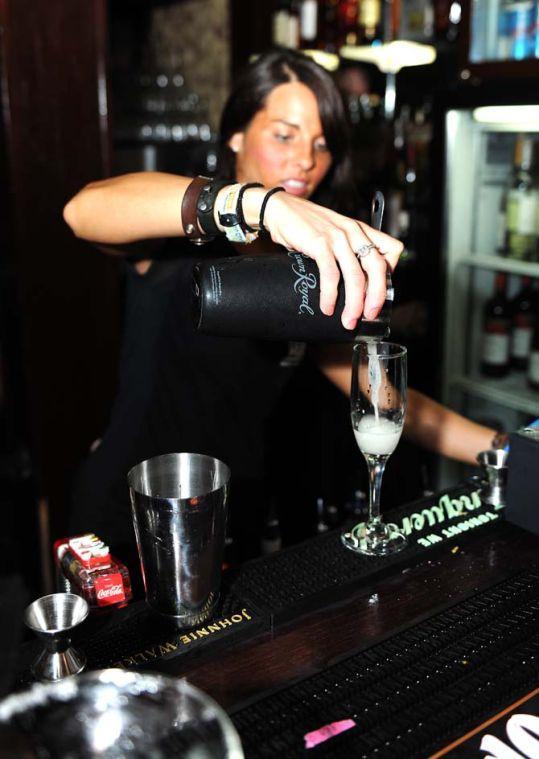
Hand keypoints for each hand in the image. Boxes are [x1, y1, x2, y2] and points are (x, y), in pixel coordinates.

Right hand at [256, 190, 403, 329]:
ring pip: (356, 276)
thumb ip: (346, 252)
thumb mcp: (334, 234)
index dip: (391, 272)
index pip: (392, 249)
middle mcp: (353, 232)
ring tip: (347, 320)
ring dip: (353, 303)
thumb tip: (352, 284)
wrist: (280, 209)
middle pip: (378, 267)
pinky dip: (329, 295)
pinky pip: (331, 275)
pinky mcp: (320, 243)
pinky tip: (327, 307)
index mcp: (360, 230)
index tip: (379, 289)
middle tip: (369, 315)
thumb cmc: (305, 225)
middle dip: (376, 296)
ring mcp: (337, 237)